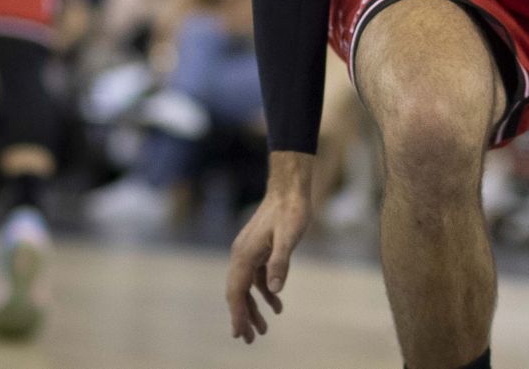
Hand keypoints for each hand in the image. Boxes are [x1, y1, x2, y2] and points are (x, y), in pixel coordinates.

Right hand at [226, 158, 311, 343]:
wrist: (290, 188)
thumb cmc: (291, 210)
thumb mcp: (289, 237)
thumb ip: (281, 263)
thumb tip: (274, 290)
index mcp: (244, 255)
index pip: (237, 292)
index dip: (238, 315)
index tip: (240, 334)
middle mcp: (241, 255)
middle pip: (238, 293)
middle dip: (243, 317)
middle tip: (251, 340)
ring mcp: (248, 252)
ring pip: (247, 287)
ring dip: (254, 308)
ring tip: (264, 329)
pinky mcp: (258, 249)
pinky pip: (257, 277)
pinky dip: (264, 292)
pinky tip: (277, 304)